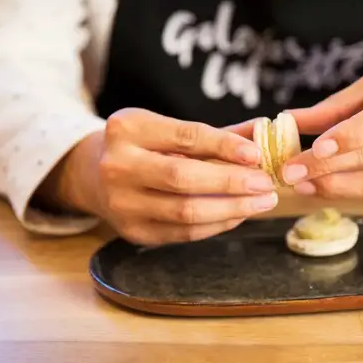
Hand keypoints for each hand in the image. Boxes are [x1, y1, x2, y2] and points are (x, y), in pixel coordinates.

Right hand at [39, 108, 277, 244]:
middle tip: (266, 183)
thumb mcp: (169, 129)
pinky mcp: (132, 232)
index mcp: (128, 128)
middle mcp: (118, 165)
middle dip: (232, 182)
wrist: (96, 175)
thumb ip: (216, 134)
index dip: (224, 146)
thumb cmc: (145, 147)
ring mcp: (122, 203)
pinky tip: (239, 214)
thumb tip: (263, 133)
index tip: (257, 154)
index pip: (185, 136)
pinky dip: (217, 225)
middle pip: (183, 178)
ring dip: (232, 208)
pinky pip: (184, 233)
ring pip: (186, 212)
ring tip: (262, 202)